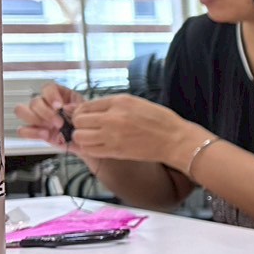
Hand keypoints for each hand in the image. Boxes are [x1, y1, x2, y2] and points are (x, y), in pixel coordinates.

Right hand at [14, 82, 84, 149]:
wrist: (85, 140)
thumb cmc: (85, 123)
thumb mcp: (86, 113)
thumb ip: (78, 108)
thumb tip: (66, 107)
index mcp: (59, 95)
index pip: (48, 88)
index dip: (51, 95)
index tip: (59, 106)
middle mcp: (45, 104)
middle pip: (34, 101)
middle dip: (46, 113)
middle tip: (59, 123)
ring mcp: (37, 117)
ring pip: (21, 111)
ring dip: (34, 120)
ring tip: (49, 129)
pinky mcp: (34, 130)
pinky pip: (22, 129)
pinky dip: (31, 133)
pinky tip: (45, 136)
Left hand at [68, 94, 194, 165]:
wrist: (175, 140)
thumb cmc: (159, 121)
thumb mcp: (135, 103)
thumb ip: (109, 105)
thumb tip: (83, 108)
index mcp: (119, 102)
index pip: (85, 106)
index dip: (81, 112)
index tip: (85, 117)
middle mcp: (112, 117)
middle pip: (78, 121)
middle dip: (79, 124)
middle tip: (88, 127)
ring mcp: (112, 135)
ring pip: (80, 137)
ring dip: (82, 137)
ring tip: (92, 137)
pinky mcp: (115, 151)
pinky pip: (89, 150)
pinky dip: (89, 149)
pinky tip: (98, 146)